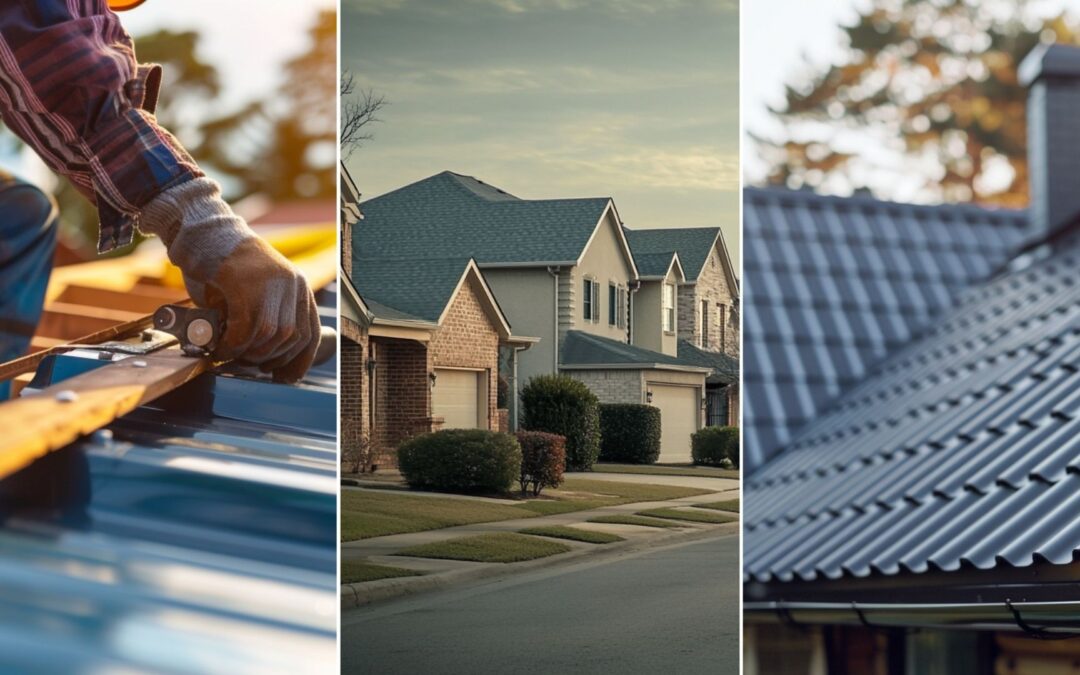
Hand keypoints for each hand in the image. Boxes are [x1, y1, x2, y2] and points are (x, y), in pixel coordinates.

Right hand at [141, 178, 321, 382]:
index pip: (311, 332)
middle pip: (291, 337)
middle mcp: (291, 283)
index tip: (285, 376)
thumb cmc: (225, 268)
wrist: (203, 233)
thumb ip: (267, 317)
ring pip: (270, 334)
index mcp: (298, 286)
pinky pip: (246, 326)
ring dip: (249, 352)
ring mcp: (269, 282)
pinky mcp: (244, 282)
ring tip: (232, 352)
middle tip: (248, 361)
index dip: (299, 360)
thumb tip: (265, 357)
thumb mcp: (257, 292)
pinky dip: (233, 344)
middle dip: (269, 357)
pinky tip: (222, 347)